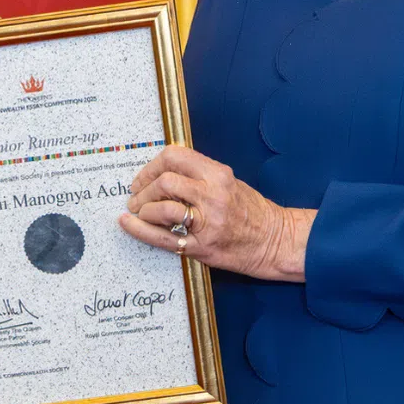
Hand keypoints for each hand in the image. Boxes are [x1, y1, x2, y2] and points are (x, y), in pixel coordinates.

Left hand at [119, 145, 314, 281]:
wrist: (275, 241)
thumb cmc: (252, 211)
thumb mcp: (228, 181)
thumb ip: (199, 174)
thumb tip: (161, 172)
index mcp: (218, 174)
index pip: (174, 156)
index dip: (151, 166)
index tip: (143, 176)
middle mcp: (213, 195)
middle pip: (165, 181)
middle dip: (143, 188)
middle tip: (136, 196)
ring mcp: (208, 222)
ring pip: (163, 207)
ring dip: (143, 209)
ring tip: (139, 212)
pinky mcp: (201, 246)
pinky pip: (163, 237)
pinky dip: (140, 230)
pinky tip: (128, 224)